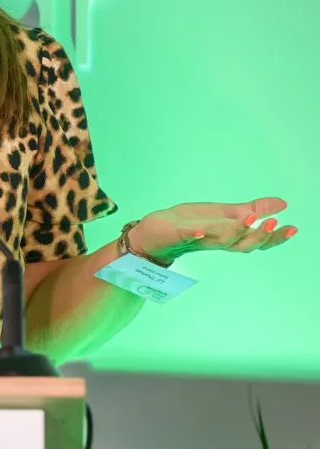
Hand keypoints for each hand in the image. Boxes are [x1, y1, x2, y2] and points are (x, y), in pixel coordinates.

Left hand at [133, 198, 296, 262]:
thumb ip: (252, 210)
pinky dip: (194, 234)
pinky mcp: (176, 235)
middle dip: (260, 236)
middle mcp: (216, 241)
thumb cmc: (191, 224)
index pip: (256, 239)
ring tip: (249, 218)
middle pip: (243, 245)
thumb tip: (283, 203)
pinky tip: (201, 230)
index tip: (293, 229)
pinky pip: (186, 236)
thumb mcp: (225, 213)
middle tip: (275, 224)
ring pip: (220, 241)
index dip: (275, 237)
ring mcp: (197, 239)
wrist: (155, 233)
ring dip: (236, 231)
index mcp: (229, 235)